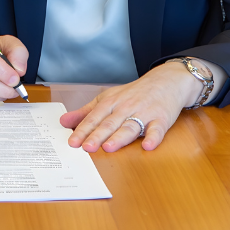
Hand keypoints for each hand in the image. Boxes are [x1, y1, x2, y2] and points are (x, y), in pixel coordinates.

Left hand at [59, 61, 202, 151]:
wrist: (166, 81)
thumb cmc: (134, 93)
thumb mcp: (108, 98)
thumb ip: (86, 112)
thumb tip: (64, 121)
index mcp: (111, 103)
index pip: (94, 118)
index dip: (83, 130)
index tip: (72, 142)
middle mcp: (126, 108)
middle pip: (110, 123)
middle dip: (97, 135)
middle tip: (86, 147)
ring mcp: (144, 113)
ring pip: (130, 127)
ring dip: (119, 137)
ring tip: (109, 147)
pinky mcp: (161, 119)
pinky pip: (157, 129)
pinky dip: (153, 138)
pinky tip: (147, 146)